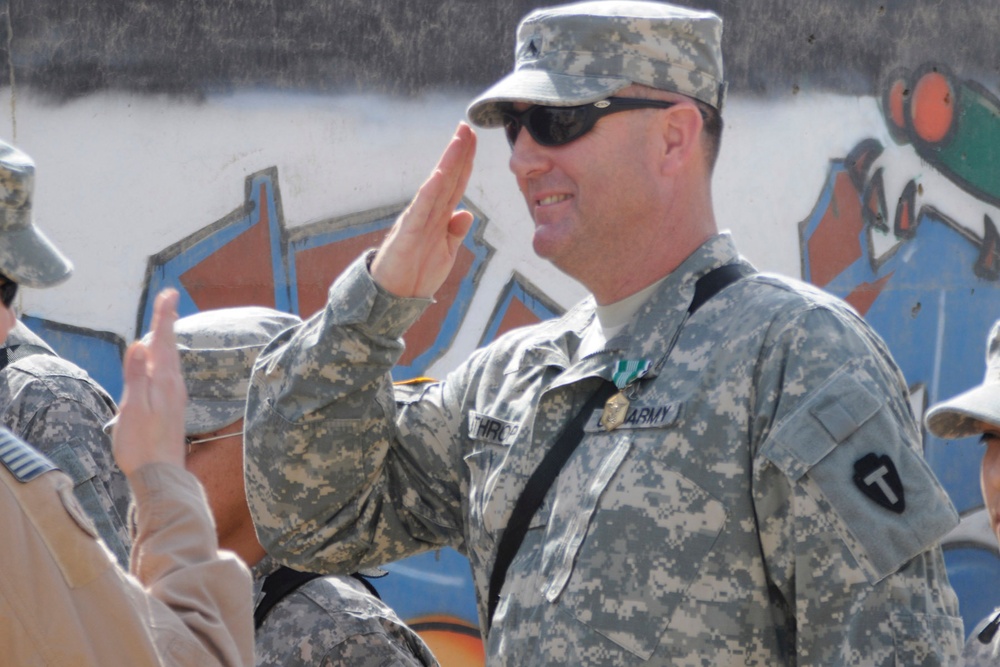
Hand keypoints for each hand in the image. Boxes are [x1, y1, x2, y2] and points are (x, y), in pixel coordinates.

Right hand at [112, 289, 187, 476]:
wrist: (161, 475)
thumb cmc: (141, 445)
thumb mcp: (133, 409)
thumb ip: (136, 376)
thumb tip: (140, 345)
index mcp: (164, 382)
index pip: (163, 342)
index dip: (164, 317)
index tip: (169, 294)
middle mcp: (174, 386)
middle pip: (169, 348)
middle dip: (167, 322)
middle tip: (168, 300)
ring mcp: (176, 397)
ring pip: (171, 361)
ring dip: (166, 340)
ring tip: (164, 322)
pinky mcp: (173, 407)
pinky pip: (169, 374)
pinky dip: (165, 359)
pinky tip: (161, 362)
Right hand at [370, 122, 476, 297]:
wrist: (393, 298)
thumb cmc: (416, 275)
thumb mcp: (446, 253)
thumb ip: (455, 232)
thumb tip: (467, 212)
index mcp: (437, 218)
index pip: (455, 185)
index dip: (465, 163)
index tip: (473, 140)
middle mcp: (427, 213)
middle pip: (447, 178)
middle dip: (458, 153)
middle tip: (467, 127)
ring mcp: (416, 221)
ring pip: (435, 186)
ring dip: (447, 163)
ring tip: (458, 141)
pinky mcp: (406, 234)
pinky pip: (419, 210)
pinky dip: (429, 192)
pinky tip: (438, 175)